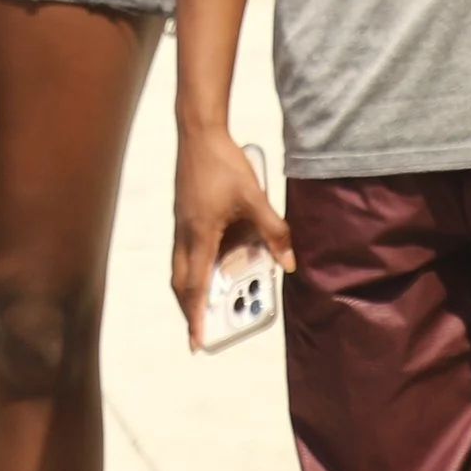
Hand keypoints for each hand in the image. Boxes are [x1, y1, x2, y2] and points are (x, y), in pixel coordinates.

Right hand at [172, 120, 294, 346]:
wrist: (198, 130)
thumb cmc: (223, 163)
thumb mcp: (254, 198)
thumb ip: (273, 232)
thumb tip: (289, 263)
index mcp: (200, 234)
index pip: (196, 285)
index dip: (196, 315)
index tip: (197, 341)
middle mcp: (185, 232)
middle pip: (181, 281)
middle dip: (189, 308)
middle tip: (200, 330)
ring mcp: (181, 222)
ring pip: (180, 265)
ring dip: (191, 288)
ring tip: (207, 304)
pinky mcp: (183, 212)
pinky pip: (185, 249)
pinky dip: (195, 267)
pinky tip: (214, 263)